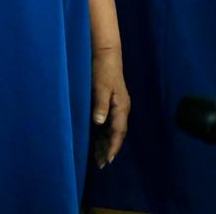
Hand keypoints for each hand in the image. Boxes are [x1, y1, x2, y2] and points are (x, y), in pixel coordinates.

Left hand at [91, 47, 129, 167]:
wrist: (106, 54)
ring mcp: (117, 106)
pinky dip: (104, 134)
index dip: (113, 146)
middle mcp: (122, 108)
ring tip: (98, 158)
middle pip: (117, 134)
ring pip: (113, 130)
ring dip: (106, 143)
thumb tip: (99, 122)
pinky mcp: (111, 103)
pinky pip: (109, 123)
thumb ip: (100, 104)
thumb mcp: (101, 87)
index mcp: (121, 106)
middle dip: (110, 149)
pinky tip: (97, 141)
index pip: (118, 132)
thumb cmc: (103, 70)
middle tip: (101, 164)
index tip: (108, 160)